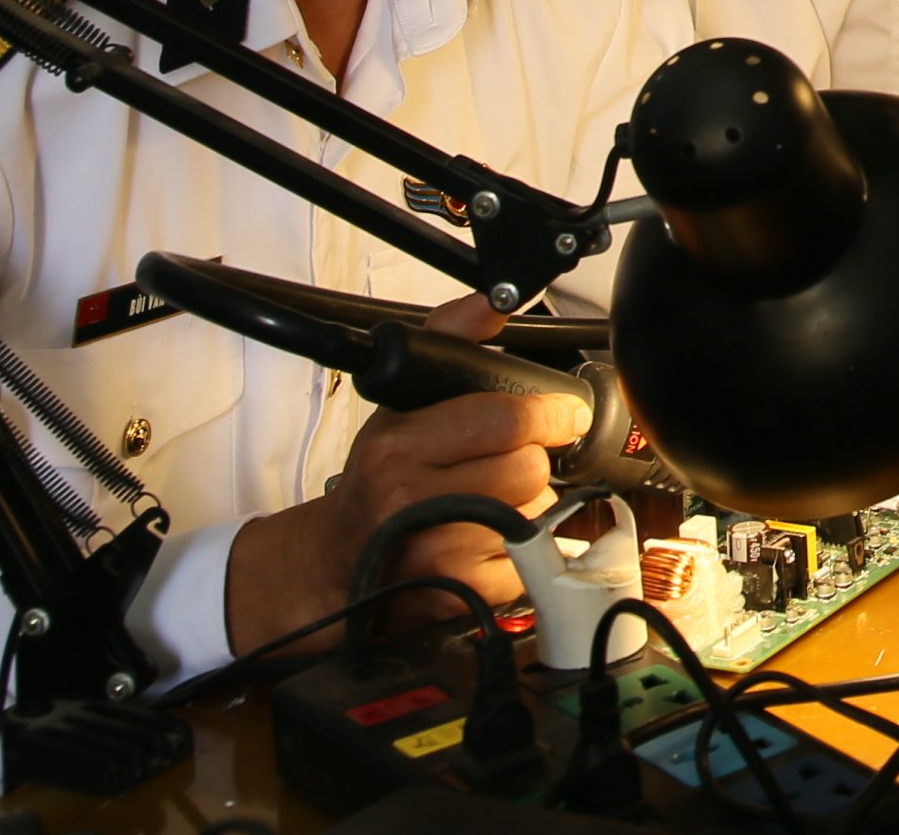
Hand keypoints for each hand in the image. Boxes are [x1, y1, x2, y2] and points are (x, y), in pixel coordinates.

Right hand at [223, 295, 583, 656]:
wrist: (335, 564)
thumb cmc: (376, 483)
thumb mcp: (399, 406)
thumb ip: (449, 345)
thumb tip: (491, 303)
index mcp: (399, 447)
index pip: (505, 420)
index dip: (549, 415)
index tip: (562, 416)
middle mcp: (412, 500)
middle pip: (529, 469)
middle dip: (529, 465)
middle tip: (506, 467)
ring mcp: (434, 552)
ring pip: (535, 515)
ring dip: (527, 509)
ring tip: (490, 506)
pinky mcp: (456, 594)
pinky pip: (530, 564)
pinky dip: (523, 553)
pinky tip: (489, 542)